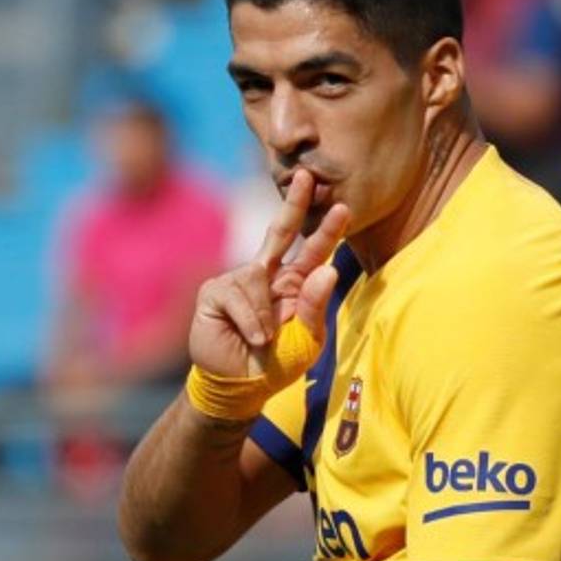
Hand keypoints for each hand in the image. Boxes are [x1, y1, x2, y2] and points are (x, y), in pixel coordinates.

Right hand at [189, 170, 349, 378]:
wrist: (241, 386)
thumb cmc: (278, 363)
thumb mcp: (306, 340)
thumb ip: (314, 307)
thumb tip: (328, 271)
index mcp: (295, 283)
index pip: (313, 251)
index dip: (328, 230)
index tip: (345, 207)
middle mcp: (268, 274)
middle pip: (281, 230)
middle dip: (294, 202)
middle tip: (307, 175)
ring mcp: (240, 279)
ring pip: (256, 278)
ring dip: (264, 317)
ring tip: (264, 341)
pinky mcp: (214, 291)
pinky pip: (236, 295)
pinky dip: (249, 322)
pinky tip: (251, 338)